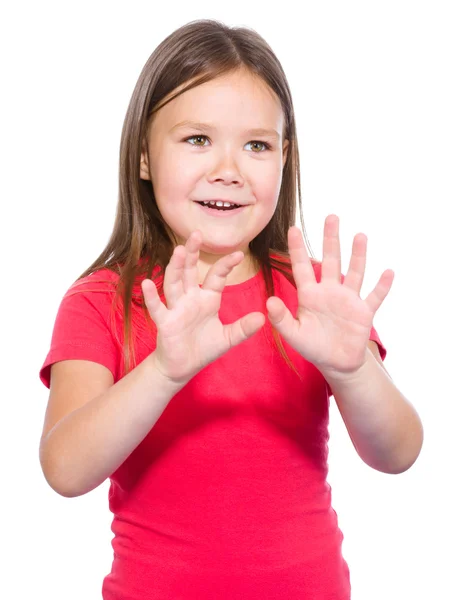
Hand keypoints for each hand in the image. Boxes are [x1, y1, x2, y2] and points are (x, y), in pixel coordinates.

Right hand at [141, 230, 265, 384]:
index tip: (239, 254)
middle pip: (189, 271)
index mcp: (207, 299)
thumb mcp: (227, 339)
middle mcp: (190, 298)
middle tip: (196, 234)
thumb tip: (262, 317)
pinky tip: (148, 283)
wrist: (183, 367)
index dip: (226, 265)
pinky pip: (158, 307)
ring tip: (178, 250)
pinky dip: (152, 296)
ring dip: (175, 267)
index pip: (216, 276)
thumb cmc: (203, 348)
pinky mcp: (165, 322)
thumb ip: (243, 328)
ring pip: (174, 283)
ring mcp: (176, 308)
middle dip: (192, 253)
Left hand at [266, 215, 393, 379]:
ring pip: (354, 272)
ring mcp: (348, 300)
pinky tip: (389, 272)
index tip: (293, 228)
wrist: (335, 363)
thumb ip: (281, 319)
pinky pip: (375, 297)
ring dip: (358, 255)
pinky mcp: (364, 312)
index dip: (297, 249)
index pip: (302, 267)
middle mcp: (330, 292)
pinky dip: (382, 286)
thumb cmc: (312, 347)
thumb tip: (268, 302)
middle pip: (331, 260)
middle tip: (331, 216)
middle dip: (330, 239)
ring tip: (360, 235)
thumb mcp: (293, 334)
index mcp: (310, 295)